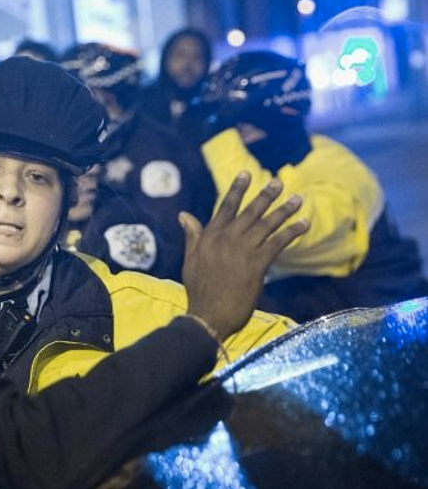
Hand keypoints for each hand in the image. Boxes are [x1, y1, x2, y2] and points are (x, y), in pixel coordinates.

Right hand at [180, 172, 308, 339]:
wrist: (208, 314)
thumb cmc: (198, 289)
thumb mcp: (190, 259)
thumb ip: (192, 235)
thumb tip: (184, 215)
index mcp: (210, 237)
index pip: (226, 207)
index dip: (237, 190)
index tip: (246, 174)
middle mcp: (227, 239)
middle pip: (250, 212)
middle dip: (265, 196)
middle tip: (278, 182)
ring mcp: (243, 251)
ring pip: (267, 225)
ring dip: (284, 211)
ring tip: (297, 199)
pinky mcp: (257, 265)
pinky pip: (278, 243)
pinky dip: (291, 233)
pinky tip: (303, 224)